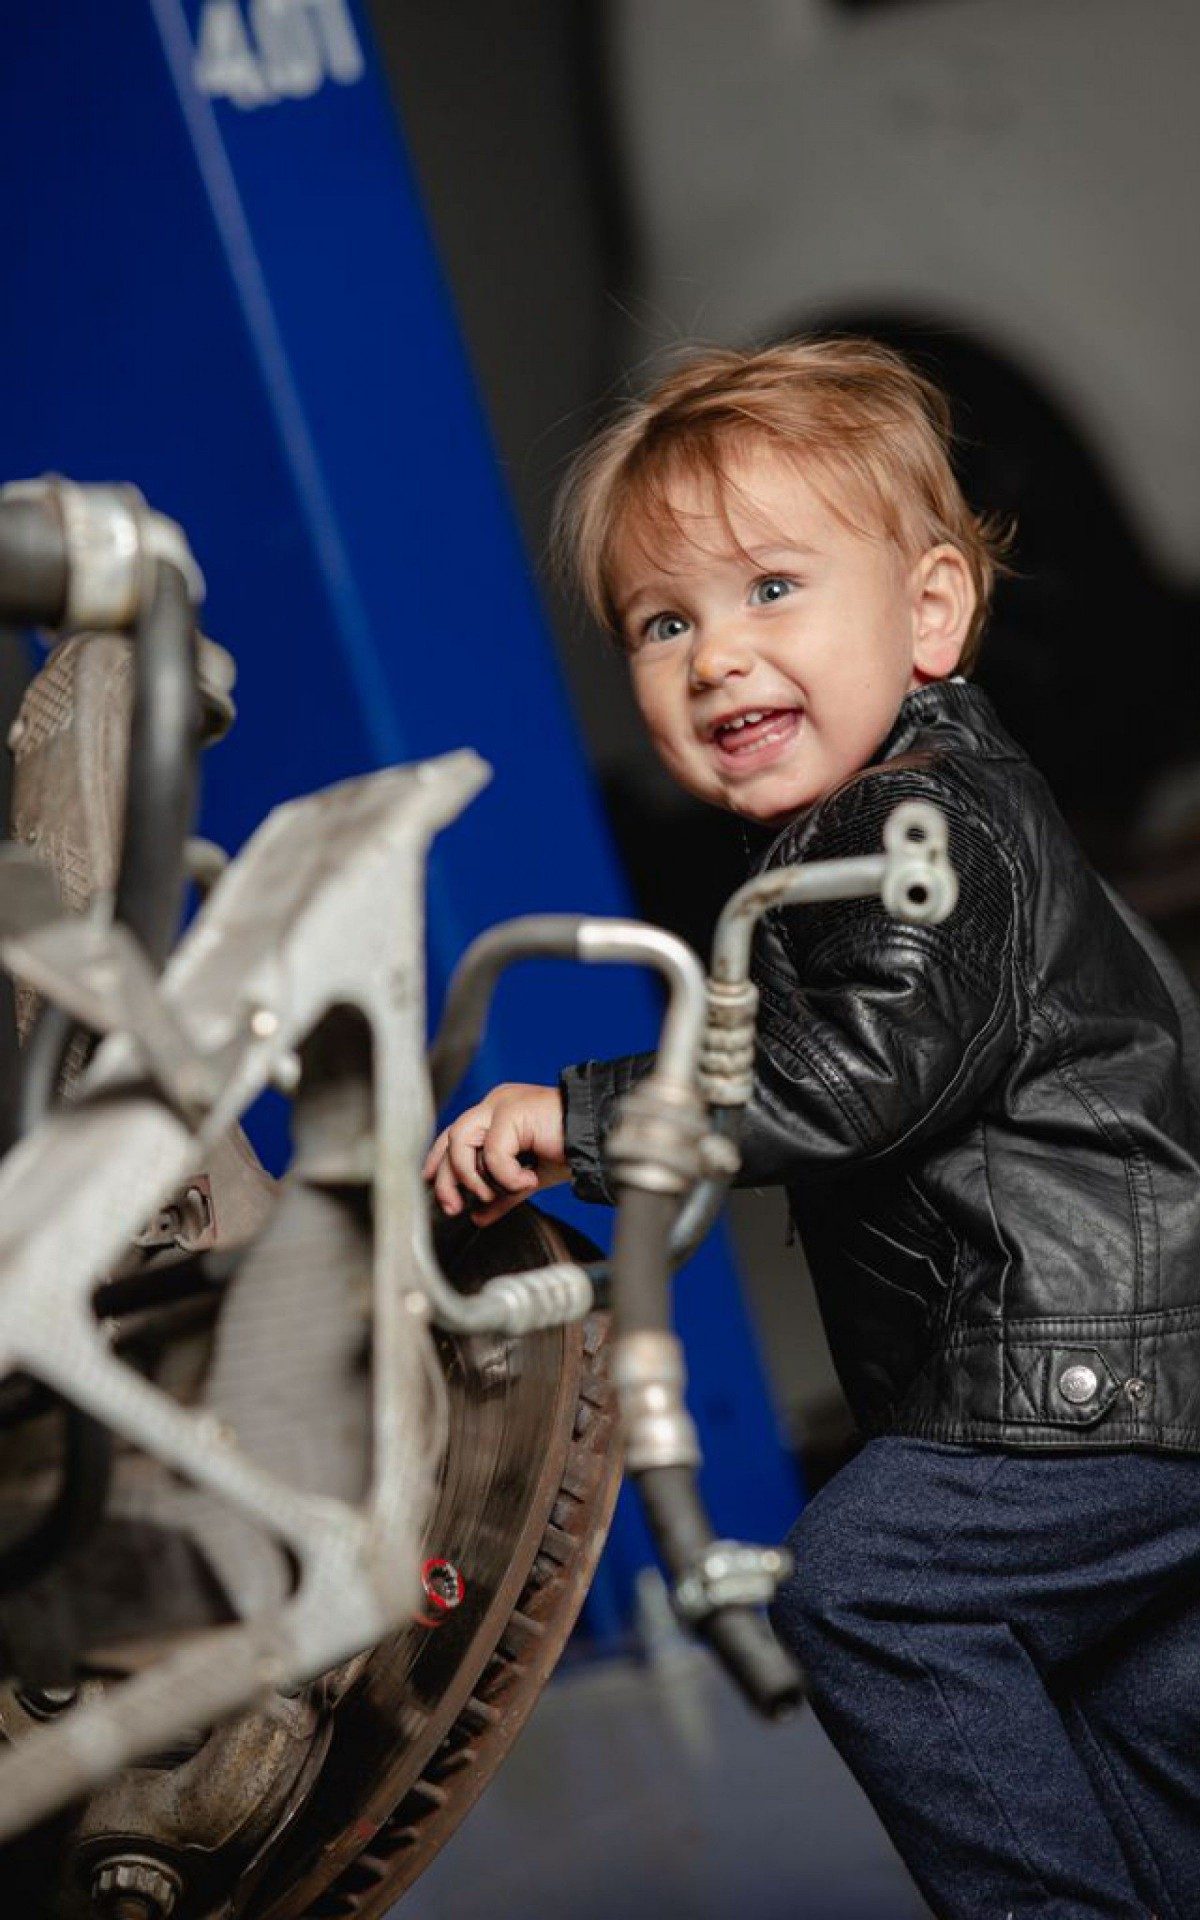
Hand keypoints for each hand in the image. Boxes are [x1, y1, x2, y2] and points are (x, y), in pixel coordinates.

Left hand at [422, 1082, 568, 1226]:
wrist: (599, 1138)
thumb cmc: (570, 1150)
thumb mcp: (528, 1176)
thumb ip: (502, 1193)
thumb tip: (479, 1216)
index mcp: (498, 1113)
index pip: (454, 1134)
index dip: (438, 1159)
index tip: (431, 1184)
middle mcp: (495, 1103)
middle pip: (451, 1139)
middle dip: (446, 1177)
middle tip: (454, 1206)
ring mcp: (502, 1104)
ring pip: (460, 1140)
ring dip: (471, 1176)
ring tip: (493, 1194)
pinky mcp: (512, 1111)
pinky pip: (493, 1151)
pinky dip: (505, 1174)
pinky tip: (527, 1181)